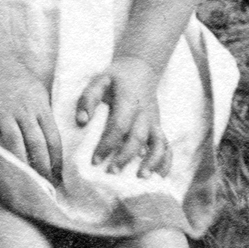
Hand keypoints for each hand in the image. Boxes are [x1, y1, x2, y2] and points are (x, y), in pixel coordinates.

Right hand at [0, 62, 62, 181]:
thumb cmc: (20, 81)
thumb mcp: (39, 94)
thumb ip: (45, 117)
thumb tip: (55, 146)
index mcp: (40, 107)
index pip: (53, 138)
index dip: (57, 159)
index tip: (58, 176)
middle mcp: (23, 111)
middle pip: (36, 143)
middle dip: (41, 166)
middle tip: (43, 185)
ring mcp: (2, 112)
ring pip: (14, 143)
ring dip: (20, 163)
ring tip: (23, 180)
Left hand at [77, 58, 169, 177]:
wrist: (141, 69)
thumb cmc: (116, 78)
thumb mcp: (99, 80)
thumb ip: (88, 98)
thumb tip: (81, 121)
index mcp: (129, 100)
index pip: (119, 125)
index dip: (108, 143)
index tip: (95, 160)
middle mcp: (145, 113)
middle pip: (138, 137)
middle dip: (125, 156)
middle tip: (111, 172)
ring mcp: (154, 121)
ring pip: (159, 143)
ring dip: (152, 161)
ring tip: (141, 178)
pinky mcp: (159, 127)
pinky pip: (167, 146)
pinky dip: (166, 162)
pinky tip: (158, 177)